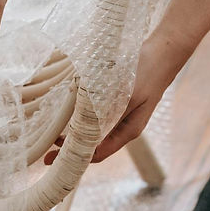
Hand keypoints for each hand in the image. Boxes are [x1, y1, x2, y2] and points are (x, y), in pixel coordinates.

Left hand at [42, 30, 193, 164]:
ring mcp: (120, 115)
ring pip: (93, 132)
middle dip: (70, 148)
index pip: (97, 153)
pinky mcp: (116, 102)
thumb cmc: (146, 72)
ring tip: (54, 135)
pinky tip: (68, 115)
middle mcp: (123, 127)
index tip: (54, 157)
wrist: (162, 52)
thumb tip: (84, 126)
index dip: (75, 158)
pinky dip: (80, 120)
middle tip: (47, 150)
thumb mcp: (127, 93)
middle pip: (93, 145)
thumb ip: (108, 111)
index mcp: (128, 130)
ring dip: (73, 134)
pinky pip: (95, 117)